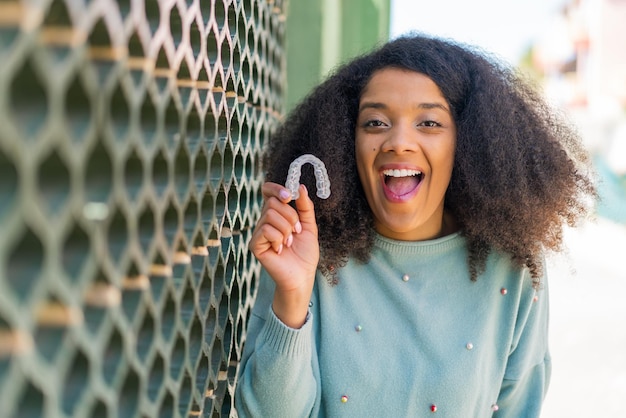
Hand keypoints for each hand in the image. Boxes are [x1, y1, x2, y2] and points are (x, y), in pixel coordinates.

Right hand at [250, 182, 318, 326]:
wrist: (302, 275)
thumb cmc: (305, 253)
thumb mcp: (309, 226)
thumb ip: (305, 206)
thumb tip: (300, 187)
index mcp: (277, 214)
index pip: (267, 192)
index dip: (276, 189)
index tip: (289, 195)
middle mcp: (264, 221)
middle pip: (272, 202)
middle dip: (290, 216)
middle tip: (296, 232)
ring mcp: (258, 233)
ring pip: (270, 215)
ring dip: (286, 229)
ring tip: (289, 242)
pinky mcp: (255, 245)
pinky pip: (266, 230)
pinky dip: (278, 238)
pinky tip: (280, 249)